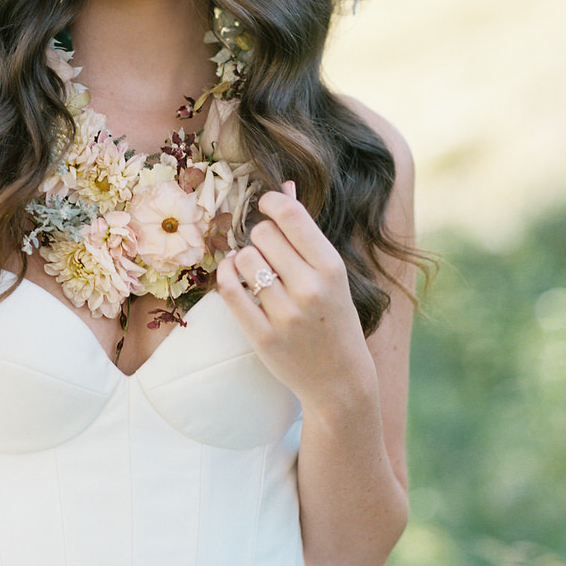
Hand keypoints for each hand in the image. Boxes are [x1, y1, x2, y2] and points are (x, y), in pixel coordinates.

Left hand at [215, 182, 373, 404]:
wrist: (339, 379)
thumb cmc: (334, 317)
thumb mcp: (331, 273)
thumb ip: (305, 232)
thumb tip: (284, 186)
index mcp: (331, 268)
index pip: (291, 215)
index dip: (272, 202)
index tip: (267, 206)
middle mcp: (310, 289)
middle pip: (262, 233)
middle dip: (259, 236)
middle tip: (267, 250)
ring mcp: (286, 315)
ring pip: (243, 259)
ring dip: (243, 259)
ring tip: (254, 269)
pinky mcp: (262, 337)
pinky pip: (229, 290)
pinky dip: (226, 276)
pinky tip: (234, 275)